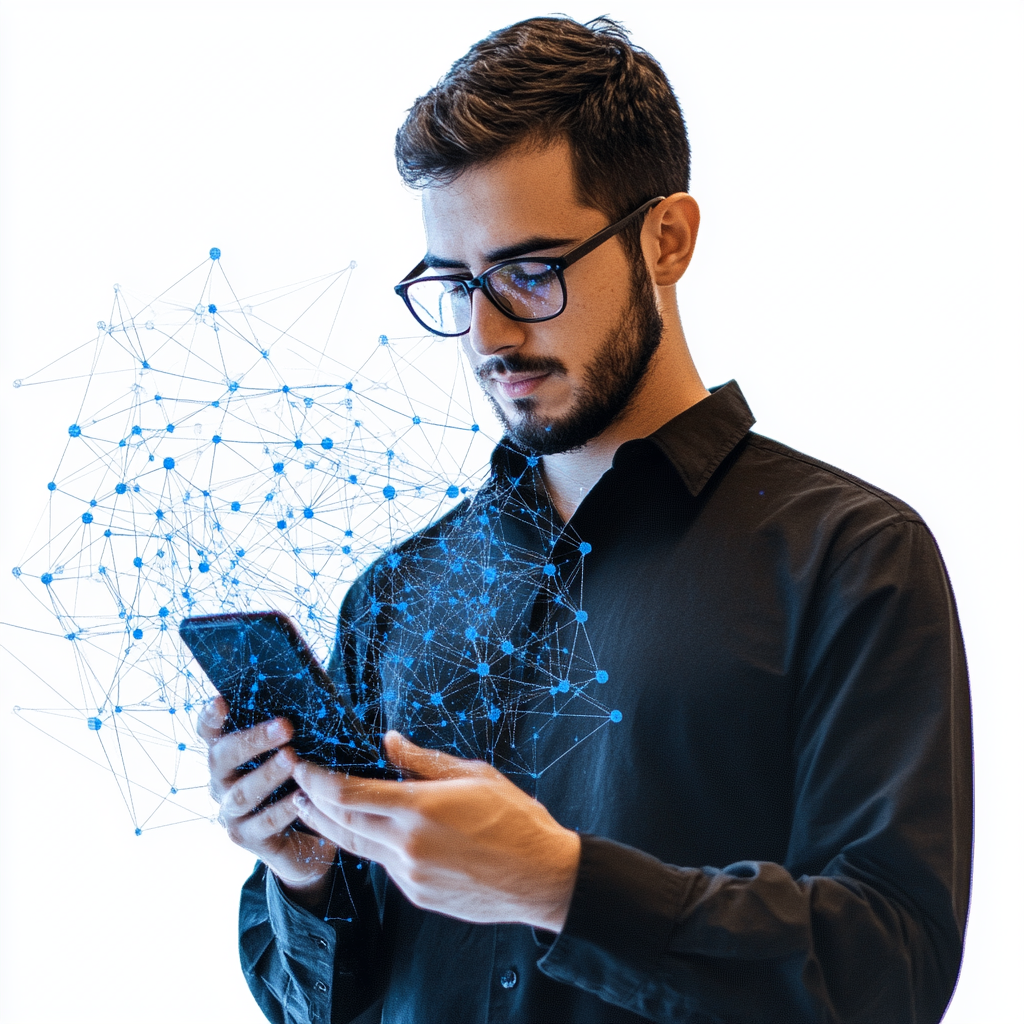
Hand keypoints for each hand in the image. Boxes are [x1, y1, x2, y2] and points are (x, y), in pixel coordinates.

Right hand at [197, 698, 337, 908]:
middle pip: (223, 757)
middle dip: (253, 740)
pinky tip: (303, 796)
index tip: (221, 701)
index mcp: (228, 754)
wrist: (305, 836)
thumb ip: (290, 725)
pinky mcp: (248, 839)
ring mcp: (231, 812)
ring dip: (267, 774)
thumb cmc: (298, 778)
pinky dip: (284, 809)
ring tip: (292, 759)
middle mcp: (222, 781)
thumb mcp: (295, 748)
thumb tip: (313, 689)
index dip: (211, 717)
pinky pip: (264, 823)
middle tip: (285, 726)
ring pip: (242, 792)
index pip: (209, 732)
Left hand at [291, 732, 580, 931]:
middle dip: (312, 802)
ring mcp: (410, 875)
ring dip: (330, 826)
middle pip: (341, 823)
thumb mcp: (473, 774)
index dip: (317, 780)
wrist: (542, 877)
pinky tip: (367, 831)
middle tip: (296, 784)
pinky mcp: (417, 895)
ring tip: (311, 808)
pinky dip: (369, 845)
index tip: (302, 765)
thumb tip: (386, 740)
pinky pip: (383, 866)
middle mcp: (407, 845)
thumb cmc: (515, 819)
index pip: (347, 794)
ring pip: (356, 847)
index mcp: (419, 808)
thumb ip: (422, 760)